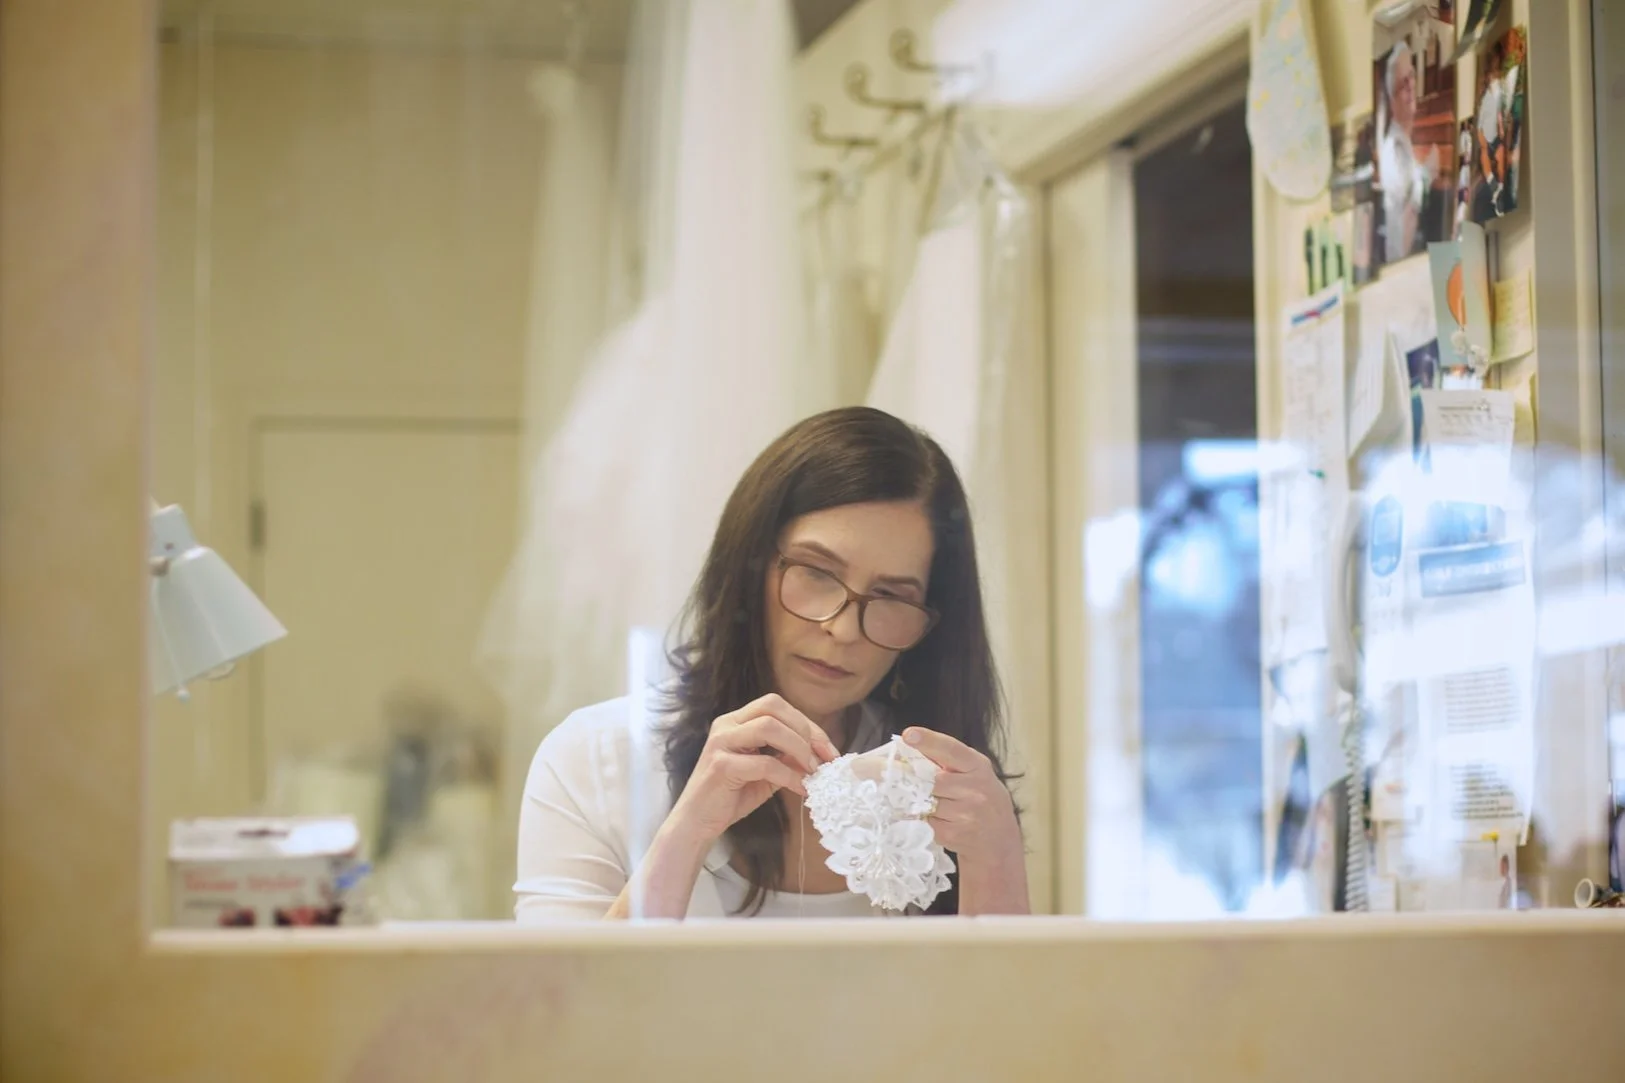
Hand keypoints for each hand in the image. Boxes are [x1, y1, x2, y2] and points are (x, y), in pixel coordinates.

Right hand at [668, 694, 838, 845]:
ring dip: (798, 748)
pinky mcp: (720, 765)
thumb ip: (787, 760)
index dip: (807, 724)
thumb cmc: (729, 796)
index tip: (829, 749)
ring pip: (768, 727)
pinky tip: (801, 788)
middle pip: (773, 707)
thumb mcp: (765, 774)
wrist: (696, 823)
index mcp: (736, 721)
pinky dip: (789, 775)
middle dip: (805, 730)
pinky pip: (764, 763)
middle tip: (824, 757)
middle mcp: (726, 724)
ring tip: (812, 770)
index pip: (776, 706)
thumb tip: (820, 756)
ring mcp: (721, 742)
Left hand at [903, 727, 1019, 863]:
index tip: (908, 734)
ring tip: (937, 806)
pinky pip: (926, 822)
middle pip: (932, 779)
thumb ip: (948, 761)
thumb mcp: (974, 773)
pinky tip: (941, 821)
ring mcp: (966, 813)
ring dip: (924, 803)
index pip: (951, 749)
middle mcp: (975, 789)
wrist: (1000, 839)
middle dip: (922, 782)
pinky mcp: (954, 834)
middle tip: (918, 785)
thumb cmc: (983, 799)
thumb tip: (910, 748)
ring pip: (926, 802)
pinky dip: (927, 820)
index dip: (928, 741)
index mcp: (978, 766)